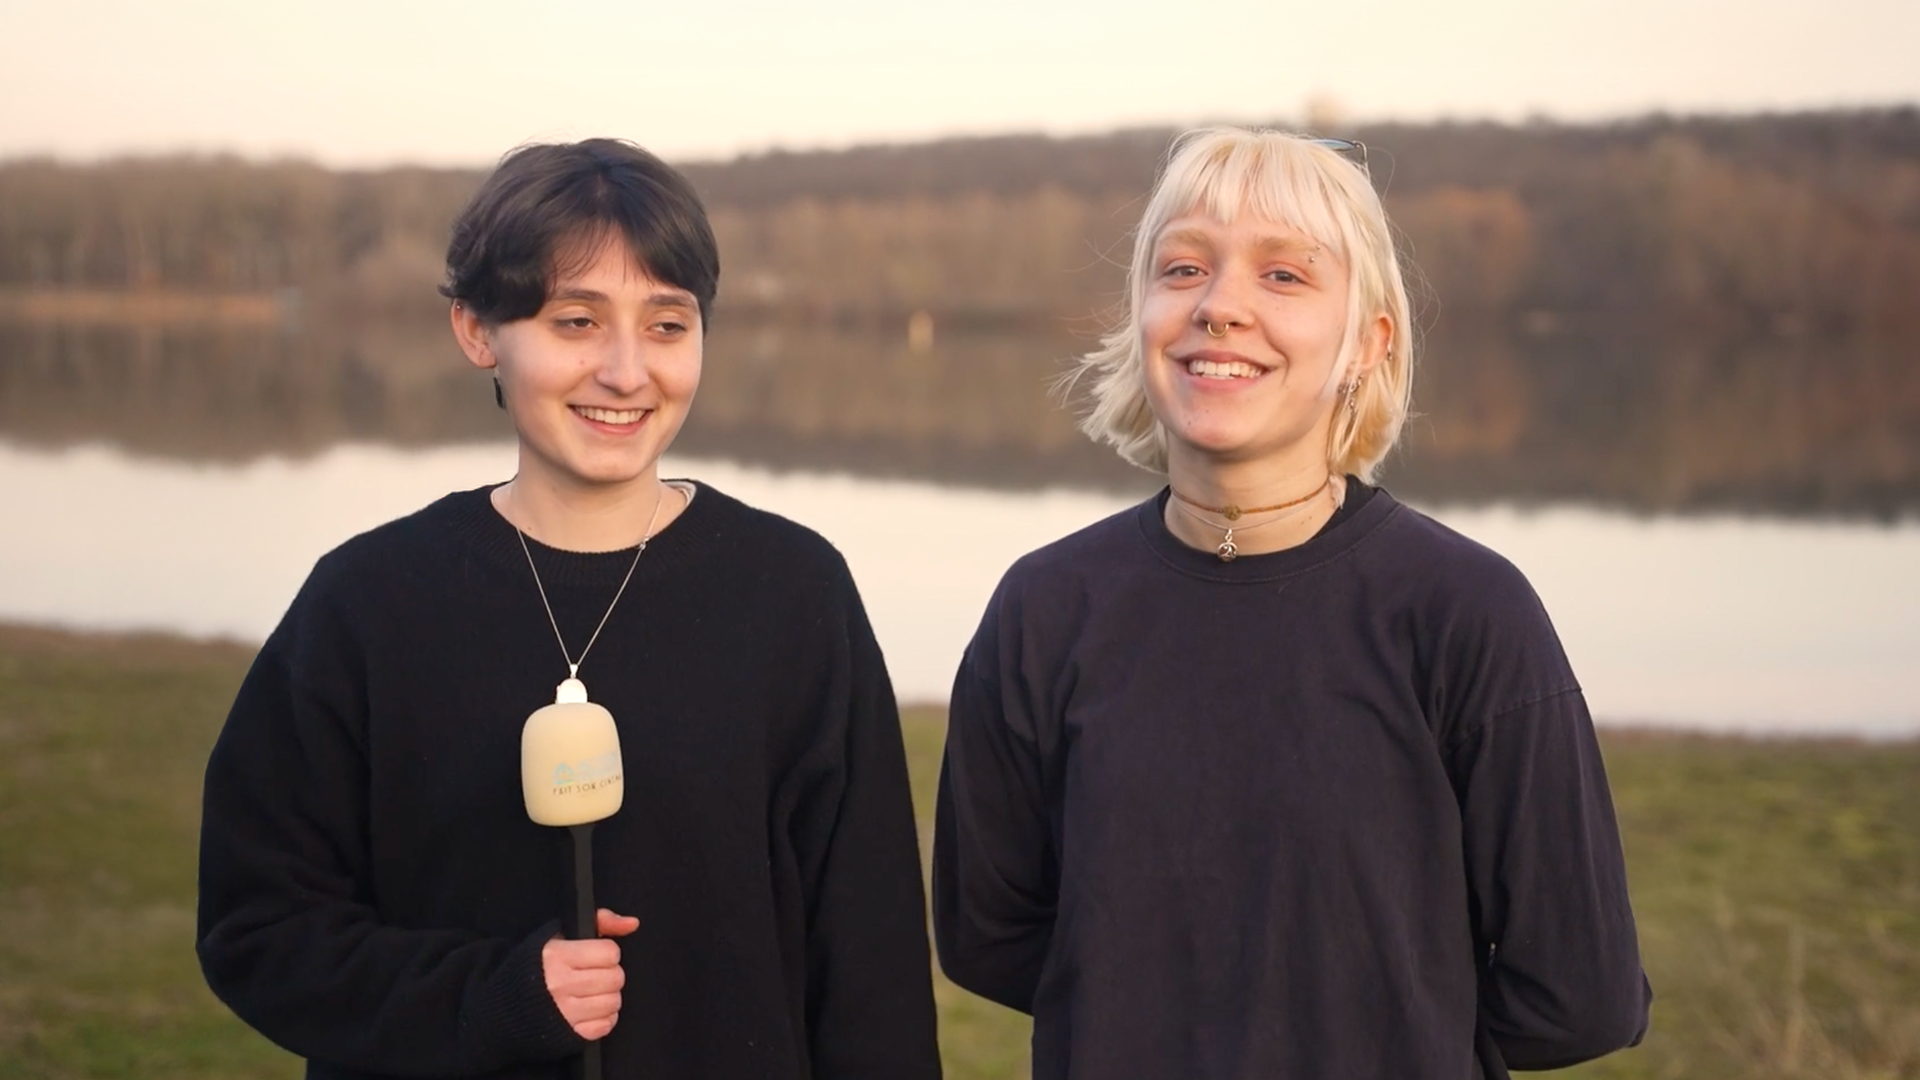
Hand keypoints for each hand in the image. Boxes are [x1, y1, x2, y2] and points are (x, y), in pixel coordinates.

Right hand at [542, 908, 640, 1040]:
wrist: (499, 1009)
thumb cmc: (531, 968)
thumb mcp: (557, 935)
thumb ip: (599, 922)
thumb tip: (632, 923)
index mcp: (557, 956)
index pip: (609, 953)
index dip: (605, 953)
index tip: (593, 956)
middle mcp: (560, 985)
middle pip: (615, 978)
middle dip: (609, 974)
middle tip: (593, 975)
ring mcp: (564, 1013)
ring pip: (613, 1002)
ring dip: (607, 996)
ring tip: (590, 992)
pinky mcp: (568, 1036)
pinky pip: (606, 1026)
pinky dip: (603, 1018)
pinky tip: (588, 1010)